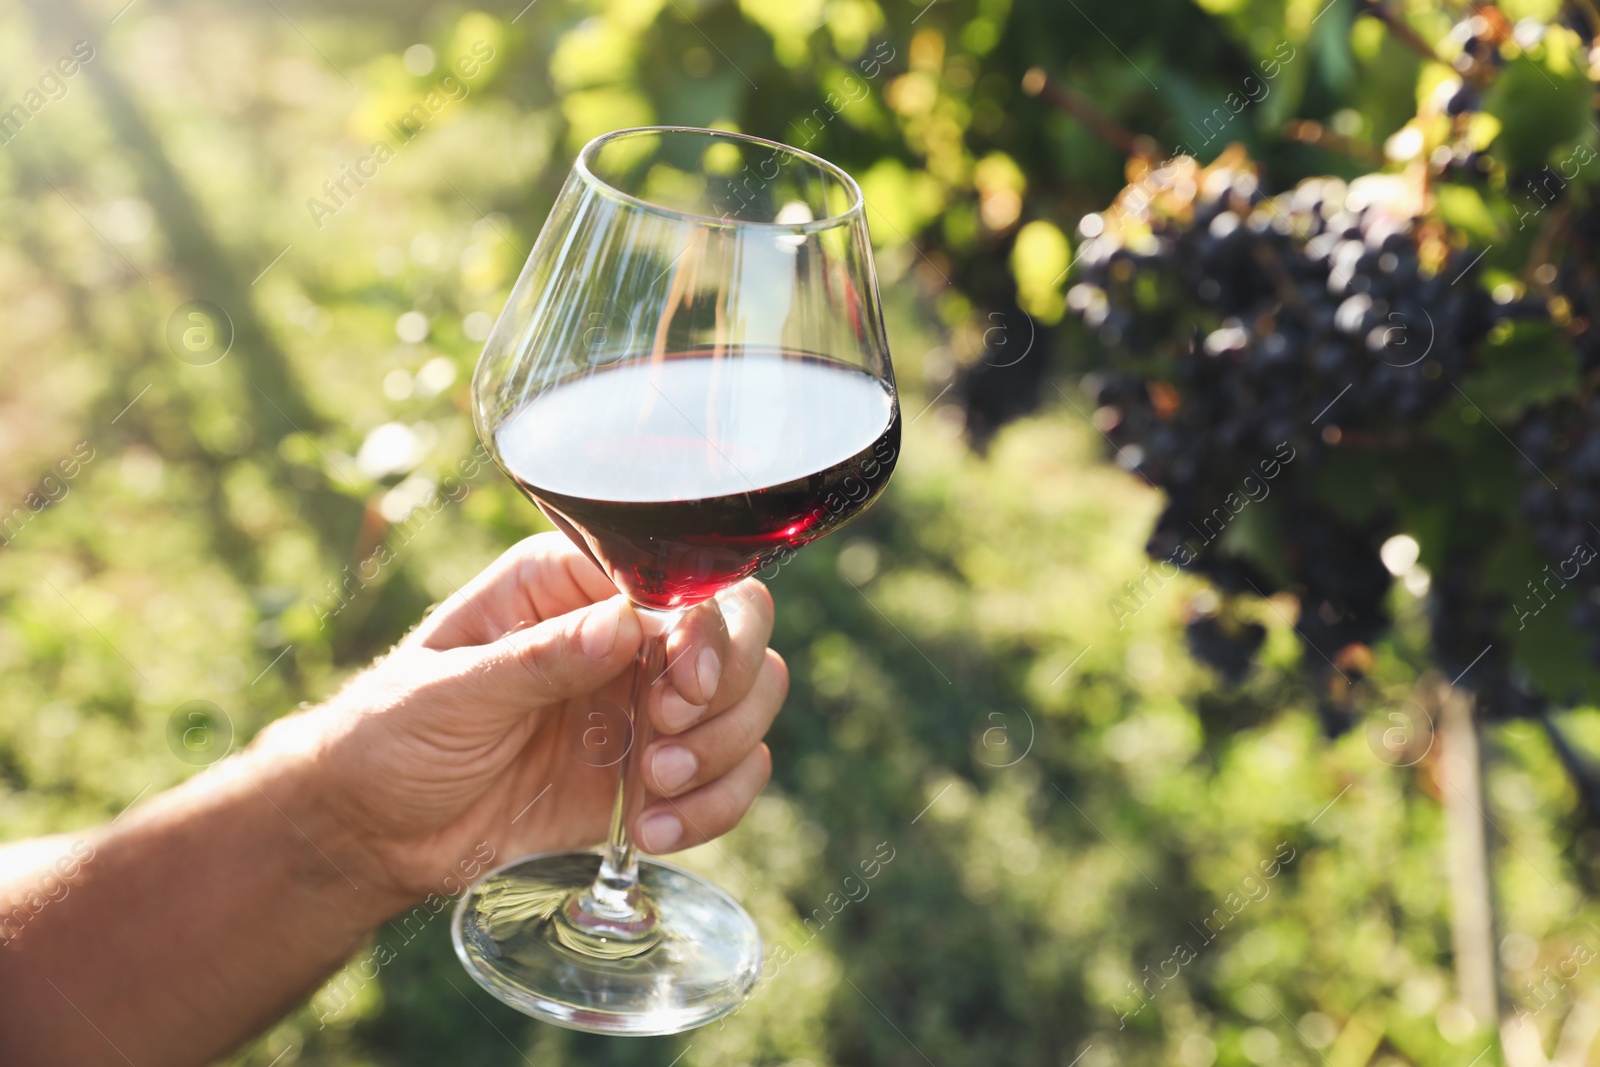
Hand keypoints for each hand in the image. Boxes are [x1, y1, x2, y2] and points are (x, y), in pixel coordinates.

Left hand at [263, 533, 786, 904]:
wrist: (374, 833)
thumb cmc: (392, 735)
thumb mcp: (450, 692)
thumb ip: (537, 660)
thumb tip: (623, 624)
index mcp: (572, 585)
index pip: (681, 576)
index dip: (706, 627)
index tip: (681, 684)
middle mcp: (626, 634)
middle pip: (742, 629)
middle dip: (726, 690)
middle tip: (665, 740)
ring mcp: (647, 704)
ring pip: (750, 702)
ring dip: (723, 752)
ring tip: (654, 791)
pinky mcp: (654, 774)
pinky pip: (731, 776)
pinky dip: (715, 806)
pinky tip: (653, 830)